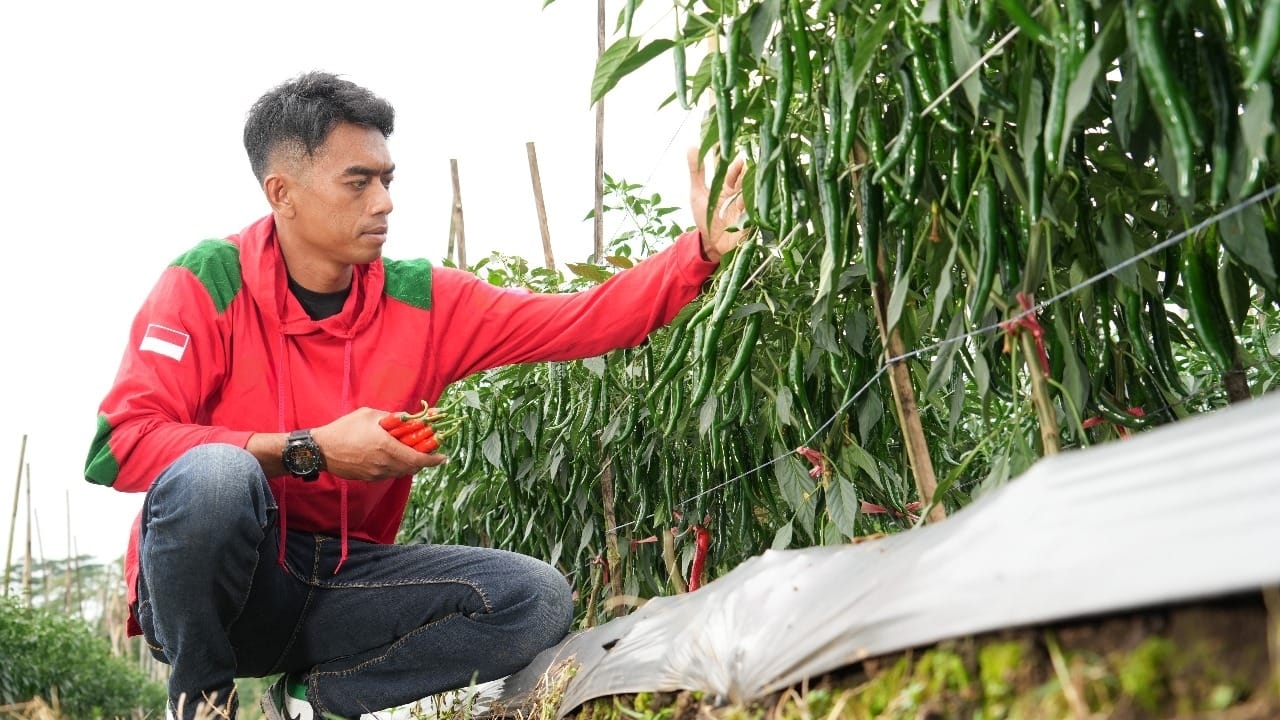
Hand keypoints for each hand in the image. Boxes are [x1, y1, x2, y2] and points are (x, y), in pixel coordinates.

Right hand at [312, 407, 446, 481]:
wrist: (320, 450)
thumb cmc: (345, 428)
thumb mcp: (370, 415)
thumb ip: (393, 417)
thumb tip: (411, 418)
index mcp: (387, 447)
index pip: (418, 458)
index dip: (433, 459)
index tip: (443, 456)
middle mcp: (384, 463)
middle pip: (413, 467)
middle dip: (424, 460)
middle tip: (428, 450)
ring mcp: (377, 473)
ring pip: (402, 472)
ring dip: (410, 463)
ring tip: (409, 450)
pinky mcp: (370, 478)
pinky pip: (390, 474)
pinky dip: (397, 466)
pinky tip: (392, 456)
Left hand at [688, 147, 747, 262]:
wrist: (711, 245)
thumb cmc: (706, 218)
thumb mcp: (698, 193)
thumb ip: (696, 171)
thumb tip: (692, 146)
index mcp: (729, 187)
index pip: (733, 171)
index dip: (733, 163)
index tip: (736, 154)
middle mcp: (740, 195)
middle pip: (746, 180)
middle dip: (745, 172)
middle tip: (743, 162)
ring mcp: (746, 209)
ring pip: (751, 195)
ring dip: (748, 188)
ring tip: (747, 179)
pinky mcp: (749, 224)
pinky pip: (752, 214)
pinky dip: (749, 208)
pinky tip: (745, 201)